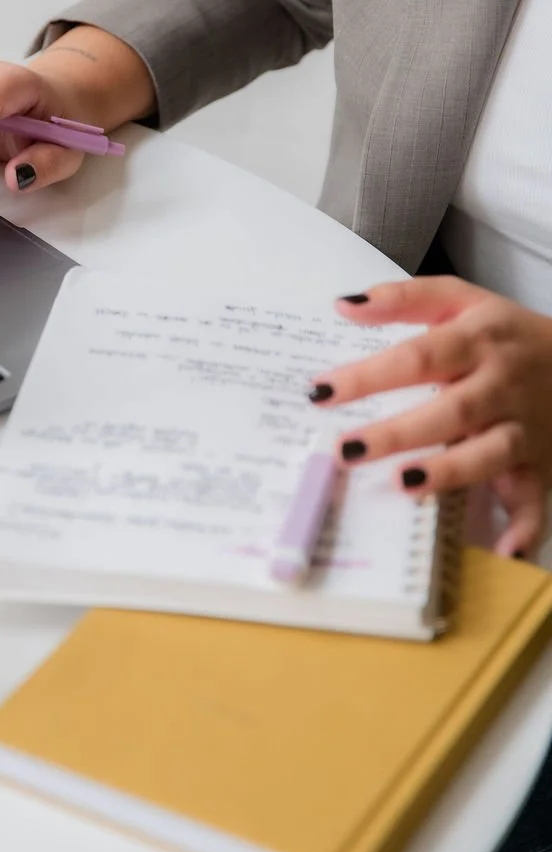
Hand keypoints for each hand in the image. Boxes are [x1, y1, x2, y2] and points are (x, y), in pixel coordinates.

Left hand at [309, 277, 551, 558]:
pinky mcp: (540, 466)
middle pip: (452, 409)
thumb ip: (404, 298)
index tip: (320, 392)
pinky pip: (535, 499)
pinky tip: (502, 553)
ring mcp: (524, 428)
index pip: (418, 356)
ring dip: (450, 471)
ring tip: (404, 484)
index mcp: (477, 340)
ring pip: (491, 452)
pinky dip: (525, 529)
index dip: (370, 375)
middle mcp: (501, 385)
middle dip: (400, 432)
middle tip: (348, 450)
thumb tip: (344, 306)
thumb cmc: (504, 333)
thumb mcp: (461, 299)